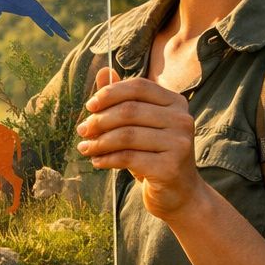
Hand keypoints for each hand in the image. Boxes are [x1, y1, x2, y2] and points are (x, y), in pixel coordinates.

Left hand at [75, 66, 203, 218]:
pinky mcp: (170, 167)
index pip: (138, 86)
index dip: (110, 93)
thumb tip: (104, 71)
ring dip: (99, 142)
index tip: (89, 106)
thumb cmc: (155, 154)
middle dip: (99, 120)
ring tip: (85, 148)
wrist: (179, 193)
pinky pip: (128, 157)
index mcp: (176, 102)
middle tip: (82, 131)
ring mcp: (179, 143)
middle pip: (129, 110)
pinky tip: (97, 161)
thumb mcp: (140, 125)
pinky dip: (107, 159)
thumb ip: (124, 99)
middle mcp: (182, 119)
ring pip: (126, 135)